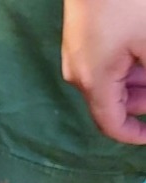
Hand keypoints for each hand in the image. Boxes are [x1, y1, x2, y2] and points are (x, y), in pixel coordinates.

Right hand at [62, 0, 145, 143]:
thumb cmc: (125, 3)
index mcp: (93, 83)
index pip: (111, 124)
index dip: (134, 135)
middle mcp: (80, 74)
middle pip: (113, 103)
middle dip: (143, 101)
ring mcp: (78, 54)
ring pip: (112, 81)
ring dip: (139, 81)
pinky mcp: (82, 37)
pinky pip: (107, 62)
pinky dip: (130, 64)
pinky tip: (144, 52)